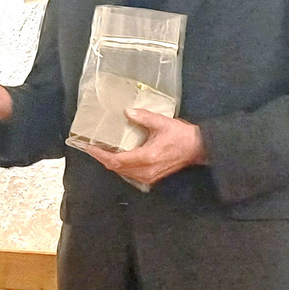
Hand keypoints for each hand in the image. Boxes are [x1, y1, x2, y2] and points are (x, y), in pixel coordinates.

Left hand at [84, 108, 206, 187]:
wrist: (199, 148)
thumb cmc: (182, 136)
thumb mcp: (162, 123)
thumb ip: (143, 117)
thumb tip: (127, 112)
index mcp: (146, 158)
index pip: (116, 161)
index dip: (101, 155)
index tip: (89, 147)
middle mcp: (146, 171)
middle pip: (117, 168)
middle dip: (103, 158)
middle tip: (92, 147)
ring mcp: (149, 177)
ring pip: (123, 172)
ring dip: (111, 163)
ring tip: (102, 150)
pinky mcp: (152, 177)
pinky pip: (130, 174)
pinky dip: (121, 166)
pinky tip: (118, 156)